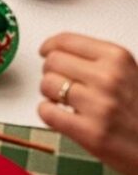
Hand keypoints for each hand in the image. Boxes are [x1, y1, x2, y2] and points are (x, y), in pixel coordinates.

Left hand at [39, 32, 137, 174]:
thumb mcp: (129, 73)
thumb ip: (100, 60)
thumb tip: (58, 49)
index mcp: (117, 58)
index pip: (66, 40)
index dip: (50, 46)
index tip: (46, 51)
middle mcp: (108, 78)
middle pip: (52, 61)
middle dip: (51, 71)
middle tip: (59, 81)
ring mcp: (99, 106)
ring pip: (47, 85)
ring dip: (50, 93)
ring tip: (63, 101)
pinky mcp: (91, 133)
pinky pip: (47, 112)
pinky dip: (48, 113)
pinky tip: (61, 116)